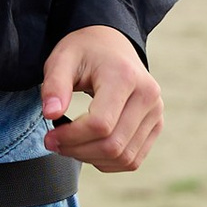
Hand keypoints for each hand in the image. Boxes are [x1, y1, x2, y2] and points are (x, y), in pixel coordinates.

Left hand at [40, 24, 161, 169]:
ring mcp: (156, 112)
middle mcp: (148, 95)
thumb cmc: (85, 52)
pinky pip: (132, 160)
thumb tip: (51, 114)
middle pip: (113, 145)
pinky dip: (108, 162)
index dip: (71, 138)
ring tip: (71, 145)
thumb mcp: (62, 59)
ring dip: (91, 159)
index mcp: (125, 76)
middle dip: (78, 151)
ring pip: (124, 157)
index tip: (49, 136)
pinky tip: (89, 148)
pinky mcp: (156, 125)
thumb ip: (54, 85)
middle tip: (55, 143)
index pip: (100, 124)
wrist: (111, 43)